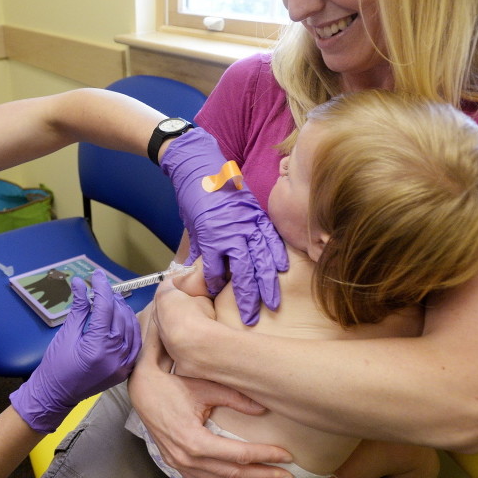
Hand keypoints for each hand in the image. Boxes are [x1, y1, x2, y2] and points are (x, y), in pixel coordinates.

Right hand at [10, 270, 140, 432]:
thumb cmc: (56, 366)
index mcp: (98, 346)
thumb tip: (80, 284)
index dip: (101, 288)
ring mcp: (123, 364)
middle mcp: (115, 355)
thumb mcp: (66, 333)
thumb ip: (78, 308)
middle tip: (101, 286)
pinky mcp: (126, 369)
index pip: (105, 308)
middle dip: (111, 297)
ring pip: (131, 327)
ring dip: (122, 310)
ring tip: (111, 300)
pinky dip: (130, 327)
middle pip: (120, 315)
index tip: (96, 275)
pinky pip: (134, 343)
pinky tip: (122, 318)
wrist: (56, 396)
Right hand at [128, 351, 293, 477]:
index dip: (265, 456)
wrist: (142, 389)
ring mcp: (180, 464)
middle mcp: (188, 458)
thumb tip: (263, 408)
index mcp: (195, 440)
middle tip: (286, 477)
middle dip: (263, 476)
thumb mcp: (205, 387)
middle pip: (233, 473)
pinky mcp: (176, 463)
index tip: (285, 456)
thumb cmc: (171, 385)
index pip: (239, 454)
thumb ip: (235, 398)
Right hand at [161, 128, 287, 323]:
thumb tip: (231, 243)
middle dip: (267, 289)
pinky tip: (214, 292)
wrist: (197, 164)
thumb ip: (235, 226)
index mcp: (256, 218)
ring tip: (249, 313)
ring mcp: (231, 232)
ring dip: (246, 294)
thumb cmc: (213, 183)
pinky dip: (214, 280)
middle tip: (271, 307)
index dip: (278, 265)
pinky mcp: (211, 235)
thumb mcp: (233, 203)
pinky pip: (216, 265)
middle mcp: (249, 227)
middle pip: (264, 263)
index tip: (281, 280)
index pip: (273, 246)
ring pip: (245, 270)